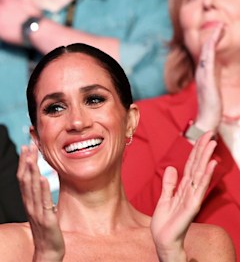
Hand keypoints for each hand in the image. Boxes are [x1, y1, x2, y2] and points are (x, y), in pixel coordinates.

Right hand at [17, 145, 63, 260]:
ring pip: (31, 188)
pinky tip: (43, 178)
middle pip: (25, 179)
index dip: (23, 162)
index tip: (26, 147)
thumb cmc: (46, 231)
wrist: (48, 251)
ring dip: (31, 171)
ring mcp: (37, 212)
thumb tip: (41, 181)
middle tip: (29, 144)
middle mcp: (29, 205)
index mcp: (28, 201)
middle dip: (27, 161)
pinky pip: (44, 202)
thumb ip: (39, 196)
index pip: (22, 177)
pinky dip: (42, 189)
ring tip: (32, 156)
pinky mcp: (47, 219)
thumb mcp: (41, 209)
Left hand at [151, 132, 217, 260]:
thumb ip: (169, 184)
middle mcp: (190, 191)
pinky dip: (204, 176)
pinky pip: (199, 188)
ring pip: (200, 174)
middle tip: (210, 134)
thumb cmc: (165, 223)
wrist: (164, 240)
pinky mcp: (192, 206)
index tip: (202, 137)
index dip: (196, 151)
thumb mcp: (164, 199)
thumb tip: (171, 168)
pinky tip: (209, 165)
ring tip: (212, 144)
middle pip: (197, 166)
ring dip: (206, 158)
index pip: (191, 166)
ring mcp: (193, 198)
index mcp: (183, 188)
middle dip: (203, 150)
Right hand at [193, 24, 224, 134]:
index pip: (209, 55)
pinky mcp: (206, 79)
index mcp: (205, 74)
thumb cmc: (211, 108)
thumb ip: (213, 83)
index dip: (213, 43)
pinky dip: (209, 50)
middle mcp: (202, 73)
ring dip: (212, 40)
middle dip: (213, 37)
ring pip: (207, 53)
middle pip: (207, 51)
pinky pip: (207, 61)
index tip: (220, 32)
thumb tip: (216, 77)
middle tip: (220, 25)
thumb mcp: (214, 92)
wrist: (207, 119)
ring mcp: (203, 75)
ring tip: (219, 28)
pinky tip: (212, 43)